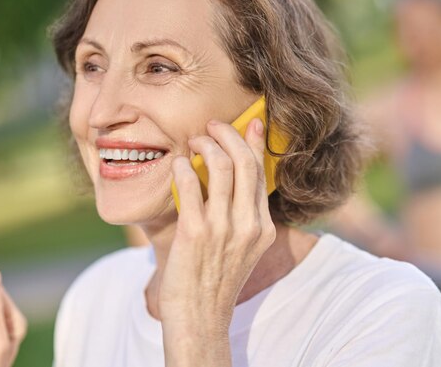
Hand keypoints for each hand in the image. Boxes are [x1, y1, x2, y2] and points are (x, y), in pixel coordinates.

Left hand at [159, 118, 275, 364]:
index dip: (255, 142)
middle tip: (212, 126)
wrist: (200, 317)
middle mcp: (248, 225)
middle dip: (228, 134)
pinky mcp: (196, 233)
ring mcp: (223, 229)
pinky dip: (181, 166)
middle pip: (244, 162)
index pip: (261, 172)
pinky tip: (177, 163)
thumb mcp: (242, 247)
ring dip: (204, 144)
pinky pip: (189, 184)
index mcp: (263, 227)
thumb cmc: (215, 279)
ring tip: (192, 142)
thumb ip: (242, 214)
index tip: (251, 122)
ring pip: (220, 166)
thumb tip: (233, 176)